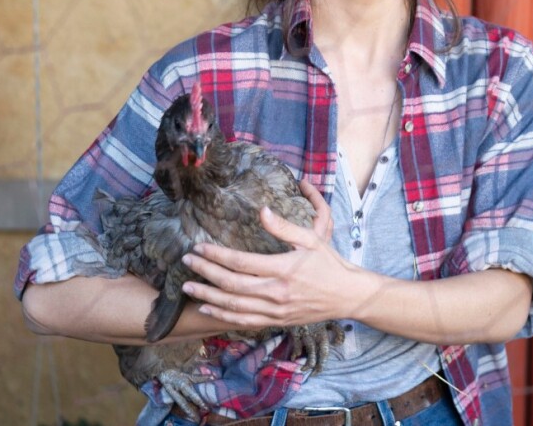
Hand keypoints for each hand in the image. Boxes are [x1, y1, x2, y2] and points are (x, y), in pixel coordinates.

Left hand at [181, 181, 366, 330]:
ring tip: (188, 287)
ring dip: (208, 296)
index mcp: (283, 269)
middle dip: (205, 273)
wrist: (346, 295)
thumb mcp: (310, 238)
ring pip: (233, 306)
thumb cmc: (328, 263)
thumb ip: (283, 226)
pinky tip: (208, 308)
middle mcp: (276, 293)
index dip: (216, 255)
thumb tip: (261, 211)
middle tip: (186, 262)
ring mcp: (275, 310)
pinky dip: (223, 316)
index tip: (199, 248)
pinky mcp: (276, 321)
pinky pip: (244, 321)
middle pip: (231, 285)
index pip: (240, 263)